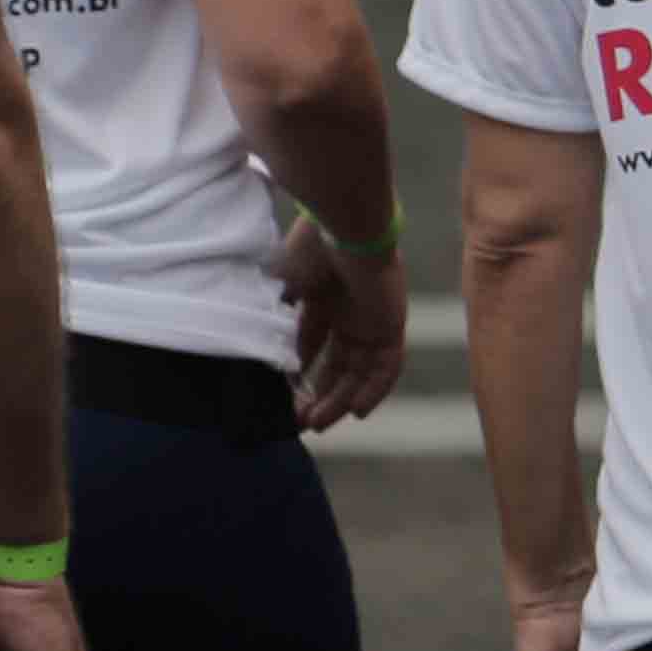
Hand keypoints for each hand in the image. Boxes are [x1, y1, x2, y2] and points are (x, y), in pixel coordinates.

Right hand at [279, 213, 407, 431]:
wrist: (346, 227)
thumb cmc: (311, 248)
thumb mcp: (282, 283)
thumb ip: (276, 312)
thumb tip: (258, 342)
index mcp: (324, 295)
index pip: (312, 341)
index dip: (298, 369)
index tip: (283, 396)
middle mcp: (350, 310)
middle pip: (337, 362)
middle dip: (319, 392)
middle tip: (300, 420)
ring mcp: (373, 319)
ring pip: (359, 370)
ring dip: (340, 398)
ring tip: (318, 423)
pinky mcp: (393, 324)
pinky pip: (388, 366)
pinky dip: (374, 390)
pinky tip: (355, 412)